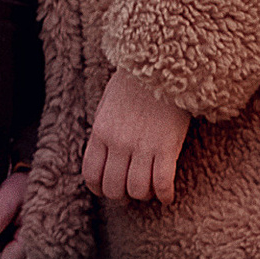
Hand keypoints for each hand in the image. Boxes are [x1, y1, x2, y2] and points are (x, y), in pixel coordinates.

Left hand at [82, 73, 190, 208]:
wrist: (160, 62)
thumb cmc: (135, 81)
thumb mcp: (108, 104)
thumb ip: (104, 132)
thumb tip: (104, 156)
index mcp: (100, 132)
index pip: (91, 175)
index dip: (99, 189)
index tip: (108, 190)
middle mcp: (118, 143)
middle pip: (113, 188)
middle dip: (122, 196)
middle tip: (131, 192)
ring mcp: (142, 146)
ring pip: (137, 191)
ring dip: (144, 195)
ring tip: (150, 190)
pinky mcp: (166, 147)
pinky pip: (163, 184)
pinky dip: (165, 196)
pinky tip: (168, 196)